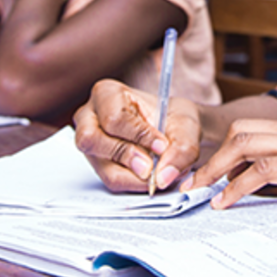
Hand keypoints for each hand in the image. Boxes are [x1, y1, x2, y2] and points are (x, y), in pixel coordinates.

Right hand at [73, 79, 202, 192]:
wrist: (174, 130)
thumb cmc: (174, 118)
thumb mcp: (186, 124)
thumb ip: (182, 148)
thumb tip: (164, 176)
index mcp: (107, 94)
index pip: (113, 118)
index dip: (138, 135)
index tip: (161, 145)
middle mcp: (89, 117)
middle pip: (92, 141)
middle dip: (127, 156)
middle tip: (152, 166)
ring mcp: (90, 143)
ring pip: (102, 167)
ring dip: (133, 175)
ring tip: (157, 172)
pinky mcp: (97, 165)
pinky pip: (110, 181)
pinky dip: (134, 183)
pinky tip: (151, 176)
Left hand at [188, 93, 276, 208]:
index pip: (259, 128)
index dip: (232, 146)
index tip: (215, 166)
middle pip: (240, 130)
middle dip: (212, 154)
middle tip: (193, 178)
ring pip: (242, 144)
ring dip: (214, 168)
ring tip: (198, 191)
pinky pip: (260, 171)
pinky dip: (235, 186)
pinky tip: (224, 202)